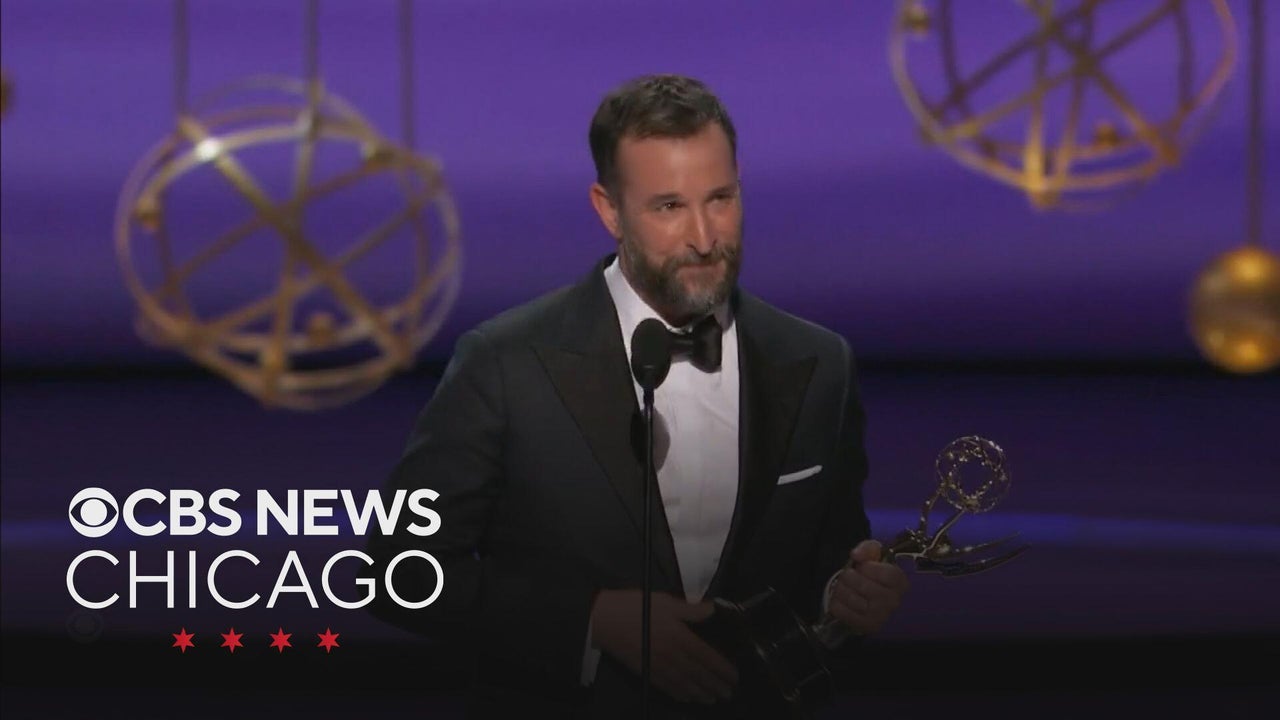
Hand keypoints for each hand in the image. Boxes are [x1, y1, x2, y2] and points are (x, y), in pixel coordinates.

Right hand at [589, 589, 737, 703]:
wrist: (603, 620)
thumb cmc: (635, 607)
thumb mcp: (666, 601)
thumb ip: (691, 608)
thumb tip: (712, 609)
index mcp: (680, 637)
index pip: (707, 657)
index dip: (722, 669)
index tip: (734, 677)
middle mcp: (672, 656)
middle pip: (698, 675)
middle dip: (715, 685)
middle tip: (728, 694)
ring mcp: (658, 666)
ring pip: (684, 684)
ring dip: (700, 693)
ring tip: (712, 699)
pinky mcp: (645, 671)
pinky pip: (666, 687)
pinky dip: (679, 694)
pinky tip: (686, 697)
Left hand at [827, 539, 909, 635]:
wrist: (869, 599)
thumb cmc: (872, 575)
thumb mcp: (874, 555)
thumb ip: (868, 549)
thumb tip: (857, 554)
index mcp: (900, 583)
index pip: (887, 575)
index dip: (868, 568)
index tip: (861, 566)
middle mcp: (893, 602)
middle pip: (864, 586)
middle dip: (849, 576)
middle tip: (847, 575)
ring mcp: (880, 616)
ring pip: (851, 598)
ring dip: (840, 588)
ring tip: (843, 586)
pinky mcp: (866, 627)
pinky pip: (842, 611)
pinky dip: (836, 602)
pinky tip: (841, 598)